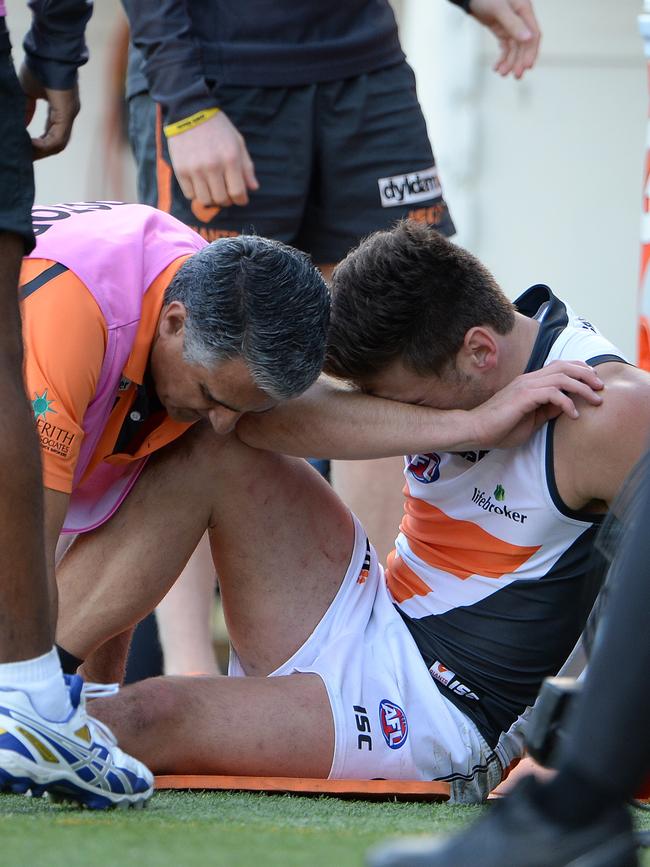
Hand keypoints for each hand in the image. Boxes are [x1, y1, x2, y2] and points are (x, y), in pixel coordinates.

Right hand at [18, 63, 79, 159]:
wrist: (47, 53)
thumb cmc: (39, 67)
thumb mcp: (28, 92)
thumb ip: (26, 109)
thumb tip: (20, 124)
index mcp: (61, 110)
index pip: (52, 133)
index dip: (39, 142)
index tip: (26, 146)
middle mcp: (68, 114)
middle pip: (56, 142)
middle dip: (40, 150)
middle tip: (26, 155)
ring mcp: (69, 115)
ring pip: (58, 143)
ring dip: (42, 150)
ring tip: (27, 152)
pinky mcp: (67, 113)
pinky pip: (58, 137)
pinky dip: (45, 144)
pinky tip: (32, 145)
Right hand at [167, 110, 258, 207]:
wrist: (189, 112)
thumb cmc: (218, 128)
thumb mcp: (238, 143)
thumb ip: (247, 167)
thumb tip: (253, 188)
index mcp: (230, 159)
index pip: (238, 192)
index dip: (241, 200)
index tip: (240, 199)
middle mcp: (213, 166)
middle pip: (221, 199)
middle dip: (227, 200)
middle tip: (226, 193)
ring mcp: (195, 169)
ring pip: (205, 200)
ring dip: (211, 198)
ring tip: (213, 189)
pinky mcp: (180, 170)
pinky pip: (189, 194)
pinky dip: (196, 193)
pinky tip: (200, 184)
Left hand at [469, 0, 540, 78]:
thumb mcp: (499, 8)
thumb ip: (513, 23)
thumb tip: (528, 39)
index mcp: (524, 10)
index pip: (533, 34)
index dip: (531, 51)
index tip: (527, 67)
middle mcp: (520, 19)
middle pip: (525, 44)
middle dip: (520, 60)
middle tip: (516, 76)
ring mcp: (511, 26)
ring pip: (514, 48)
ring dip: (510, 62)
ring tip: (502, 73)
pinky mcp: (502, 31)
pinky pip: (505, 47)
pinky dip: (502, 58)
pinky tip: (497, 67)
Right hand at [470, 360, 603, 448]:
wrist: (475, 430)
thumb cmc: (499, 428)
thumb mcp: (530, 421)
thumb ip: (546, 411)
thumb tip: (565, 407)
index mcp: (529, 382)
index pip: (559, 367)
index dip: (579, 370)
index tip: (593, 382)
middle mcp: (529, 379)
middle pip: (564, 366)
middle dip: (587, 374)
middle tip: (601, 387)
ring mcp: (526, 386)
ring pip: (562, 377)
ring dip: (583, 388)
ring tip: (595, 400)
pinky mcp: (523, 396)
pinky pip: (553, 394)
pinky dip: (567, 403)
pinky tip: (574, 415)